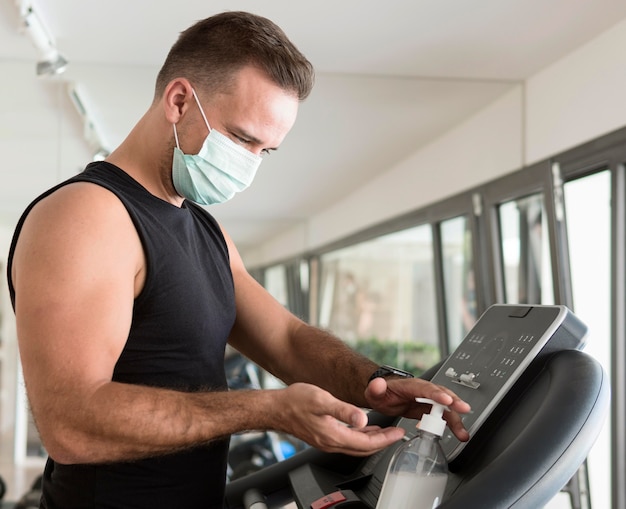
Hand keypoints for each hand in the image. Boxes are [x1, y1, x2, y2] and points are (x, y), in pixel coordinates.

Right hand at [274, 383, 404, 455]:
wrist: (276, 408)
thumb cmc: (295, 402)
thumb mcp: (322, 400)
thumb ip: (344, 410)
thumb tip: (363, 419)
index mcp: (334, 436)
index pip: (366, 444)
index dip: (385, 440)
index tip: (398, 433)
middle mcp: (331, 443)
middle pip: (363, 449)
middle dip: (383, 443)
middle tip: (397, 435)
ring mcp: (327, 441)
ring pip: (356, 446)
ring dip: (372, 441)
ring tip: (386, 433)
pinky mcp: (323, 436)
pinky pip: (347, 441)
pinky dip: (360, 437)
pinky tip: (363, 428)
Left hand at [364, 377, 470, 441]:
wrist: (384, 396)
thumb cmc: (382, 393)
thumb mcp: (374, 392)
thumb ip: (375, 389)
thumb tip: (378, 384)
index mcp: (411, 386)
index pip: (425, 388)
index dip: (436, 394)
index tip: (447, 399)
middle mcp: (423, 391)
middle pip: (442, 395)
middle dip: (454, 402)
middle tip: (464, 409)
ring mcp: (428, 401)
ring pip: (446, 408)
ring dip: (456, 419)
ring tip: (463, 434)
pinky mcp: (430, 410)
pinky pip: (444, 417)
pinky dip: (452, 425)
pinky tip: (459, 435)